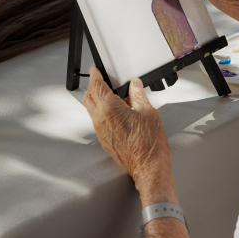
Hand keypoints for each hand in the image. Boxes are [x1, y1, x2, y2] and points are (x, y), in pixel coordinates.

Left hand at [83, 67, 172, 193]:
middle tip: (102, 81)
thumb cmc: (149, 144)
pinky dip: (104, 113)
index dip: (95, 75)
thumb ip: (138, 95)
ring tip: (116, 98)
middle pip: (89, 98)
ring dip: (99, 101)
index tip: (95, 70)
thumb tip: (135, 85)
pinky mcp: (105, 141)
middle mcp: (101, 120)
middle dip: (93, 87)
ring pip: (93, 111)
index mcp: (110, 108)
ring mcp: (101, 132)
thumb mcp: (148, 112)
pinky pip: (99, 122)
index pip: (96, 86)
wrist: (148, 167)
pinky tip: (119, 114)